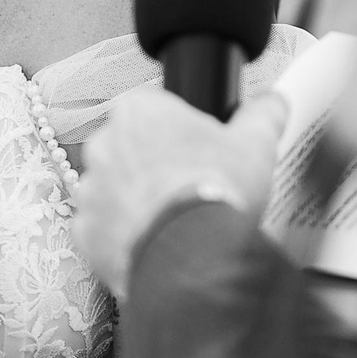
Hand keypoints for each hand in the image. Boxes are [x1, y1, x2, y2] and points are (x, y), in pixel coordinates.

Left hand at [72, 87, 287, 300]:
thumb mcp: (254, 145)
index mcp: (138, 111)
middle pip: (130, 147)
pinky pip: (103, 227)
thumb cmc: (217, 192)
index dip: (179, 129)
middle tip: (188, 186)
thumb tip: (271, 101)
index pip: (154, 107)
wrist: (193, 256)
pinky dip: (123, 235)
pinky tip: (153, 241)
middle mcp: (104, 143)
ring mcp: (91, 188)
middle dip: (153, 163)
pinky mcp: (85, 229)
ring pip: (113, 188)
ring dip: (135, 199)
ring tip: (173, 218)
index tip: (197, 150)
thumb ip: (261, 114)